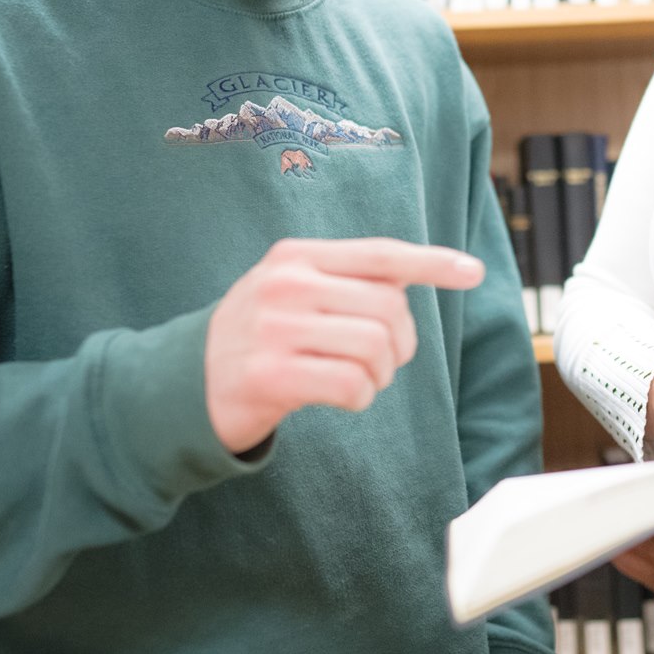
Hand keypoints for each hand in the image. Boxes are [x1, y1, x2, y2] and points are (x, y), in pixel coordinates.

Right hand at [205, 238, 483, 452]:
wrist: (181, 385)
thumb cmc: (255, 337)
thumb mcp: (290, 290)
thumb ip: (343, 280)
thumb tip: (411, 279)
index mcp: (295, 256)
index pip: (380, 254)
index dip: (432, 262)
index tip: (473, 271)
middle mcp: (286, 284)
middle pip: (389, 308)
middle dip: (401, 343)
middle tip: (382, 362)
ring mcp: (275, 329)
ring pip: (376, 348)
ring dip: (381, 375)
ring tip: (358, 380)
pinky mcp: (270, 376)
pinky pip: (353, 385)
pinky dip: (360, 398)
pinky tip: (341, 398)